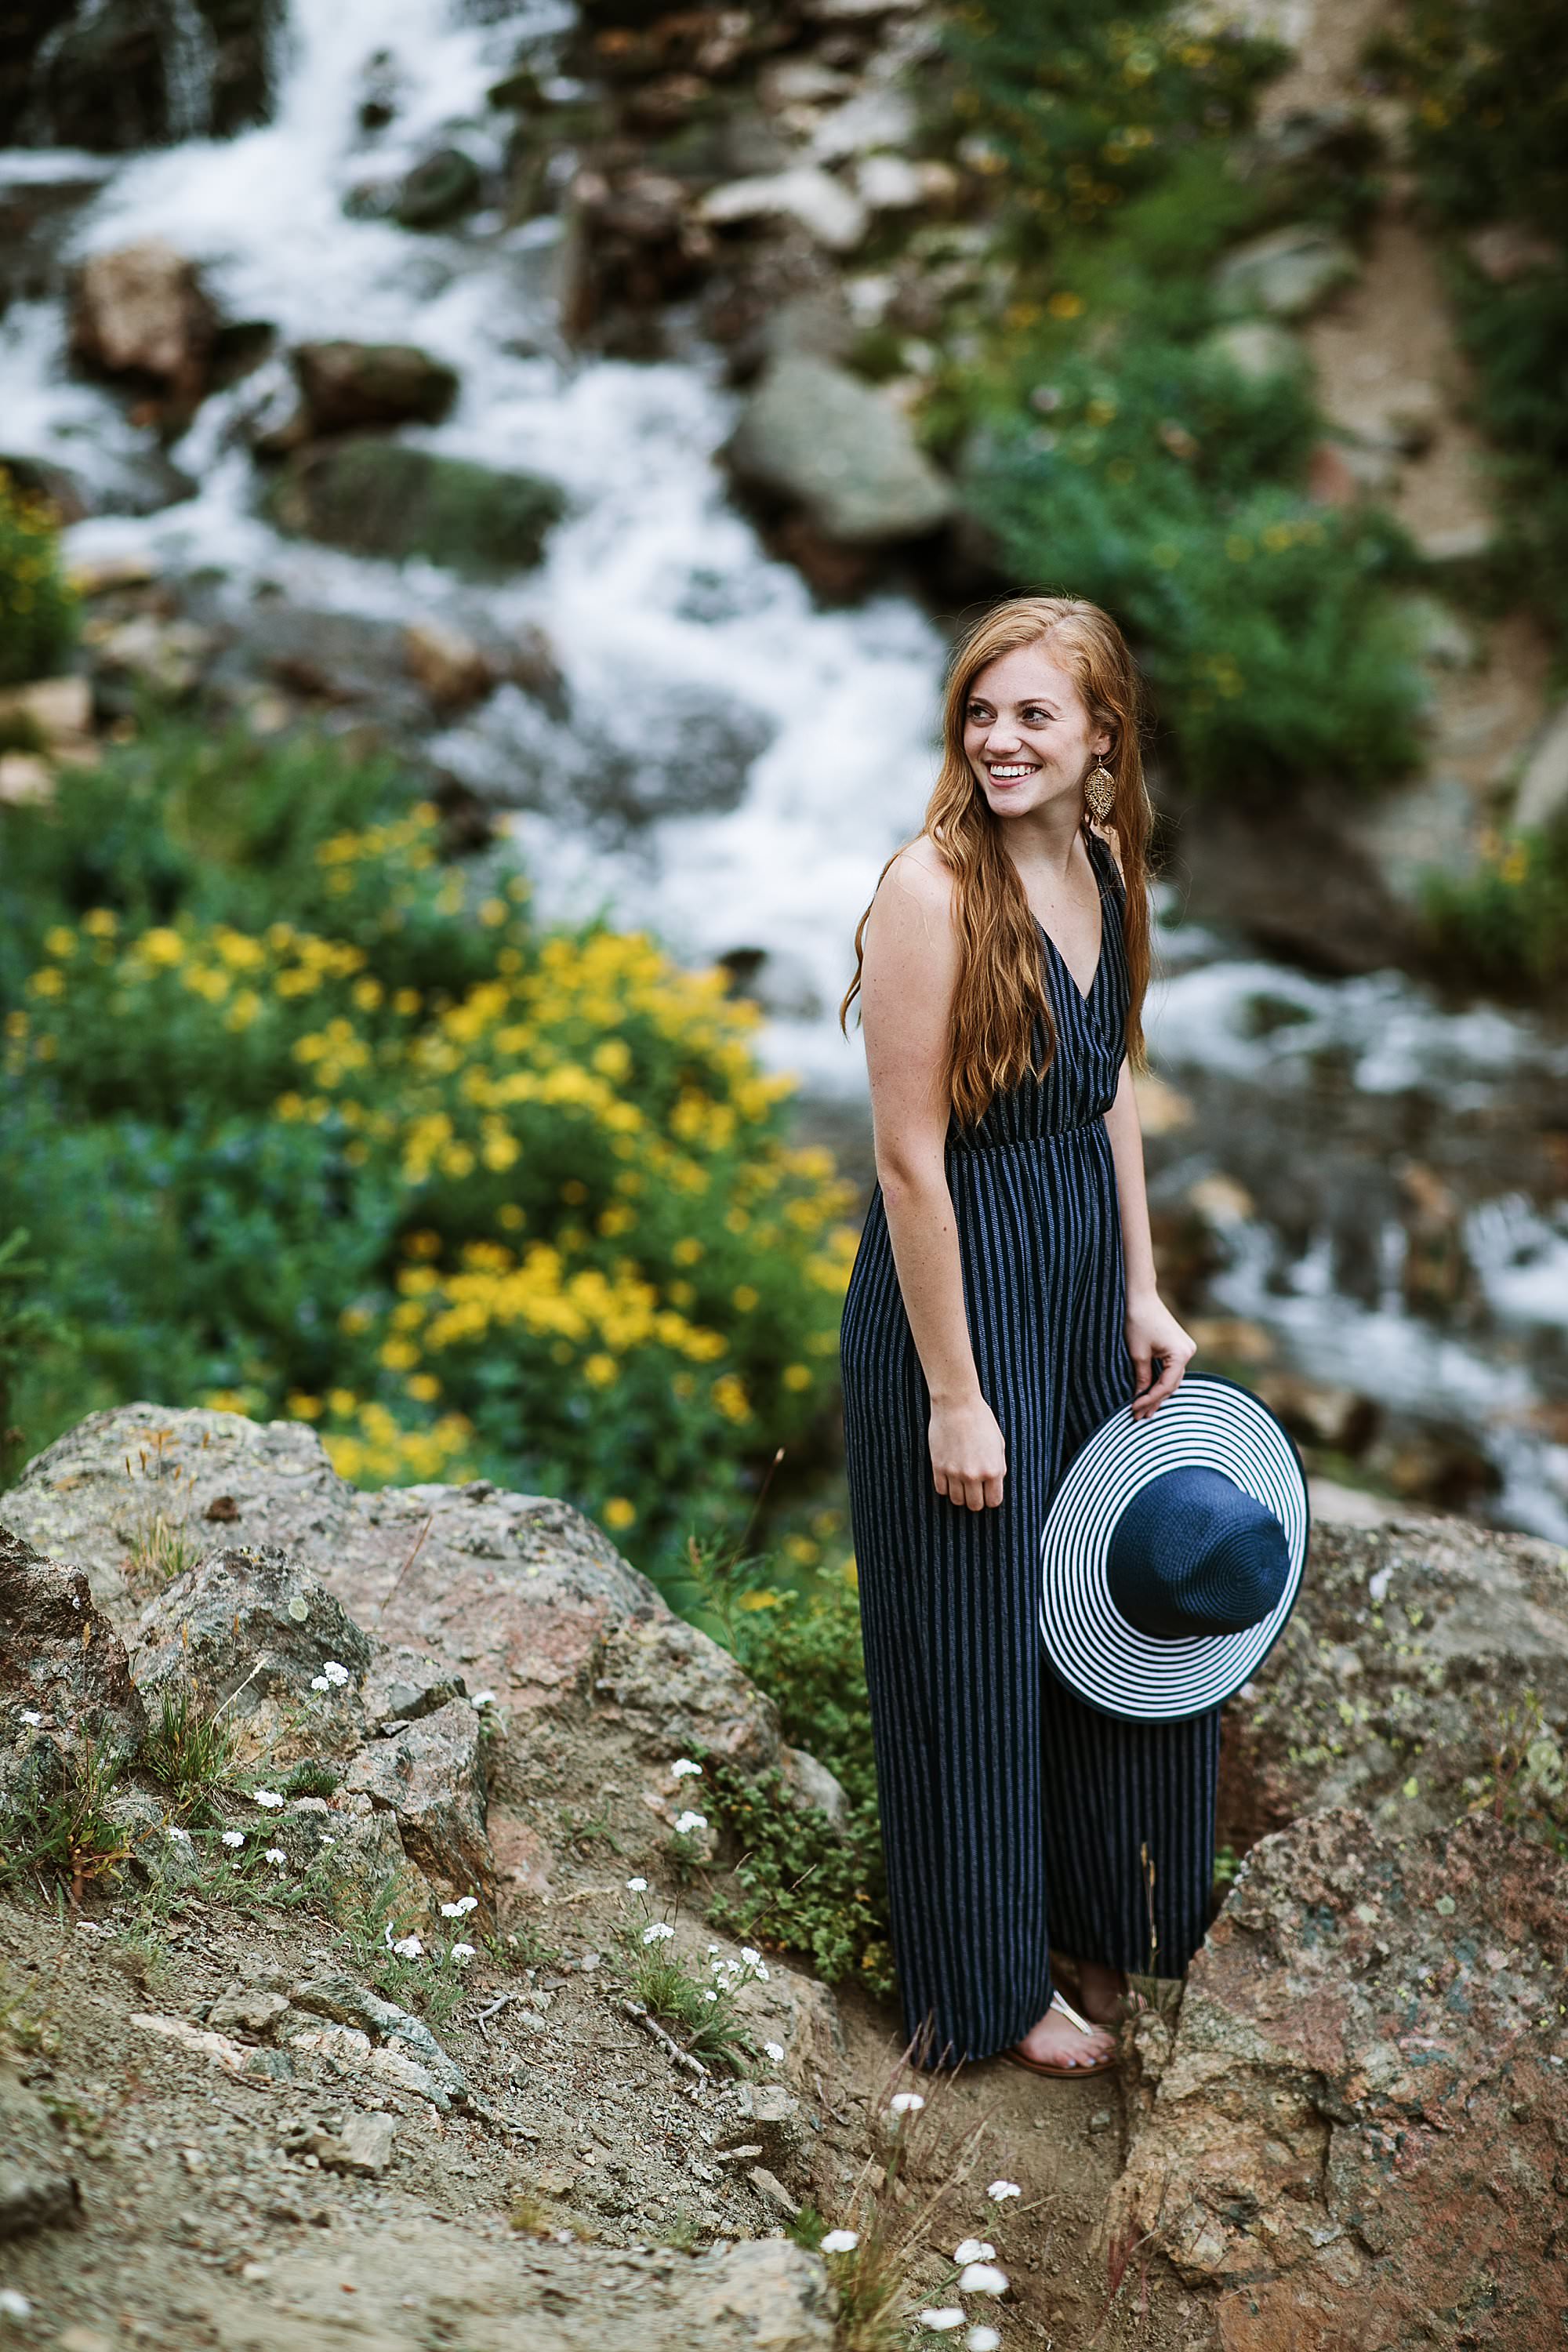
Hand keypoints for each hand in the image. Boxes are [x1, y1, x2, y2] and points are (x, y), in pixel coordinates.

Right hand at [929, 1392, 1006, 1509]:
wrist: (957, 1404)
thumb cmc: (981, 1420)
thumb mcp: (998, 1444)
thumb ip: (998, 1467)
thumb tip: (994, 1484)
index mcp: (993, 1470)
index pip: (993, 1501)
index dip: (990, 1499)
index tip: (987, 1492)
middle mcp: (974, 1475)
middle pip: (974, 1505)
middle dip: (976, 1500)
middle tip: (974, 1489)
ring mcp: (954, 1472)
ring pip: (956, 1500)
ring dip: (960, 1495)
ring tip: (961, 1483)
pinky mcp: (938, 1466)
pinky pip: (941, 1490)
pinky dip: (946, 1487)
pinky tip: (949, 1477)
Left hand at [1125, 1291, 1195, 1419]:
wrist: (1140, 1296)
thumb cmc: (1138, 1321)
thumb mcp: (1137, 1354)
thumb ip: (1142, 1377)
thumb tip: (1139, 1398)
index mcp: (1181, 1354)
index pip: (1166, 1386)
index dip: (1149, 1400)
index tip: (1134, 1409)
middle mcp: (1188, 1352)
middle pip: (1171, 1384)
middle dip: (1154, 1400)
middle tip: (1139, 1416)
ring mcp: (1186, 1349)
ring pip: (1172, 1378)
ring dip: (1158, 1392)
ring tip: (1143, 1409)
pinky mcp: (1179, 1346)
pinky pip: (1171, 1369)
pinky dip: (1160, 1380)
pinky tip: (1150, 1392)